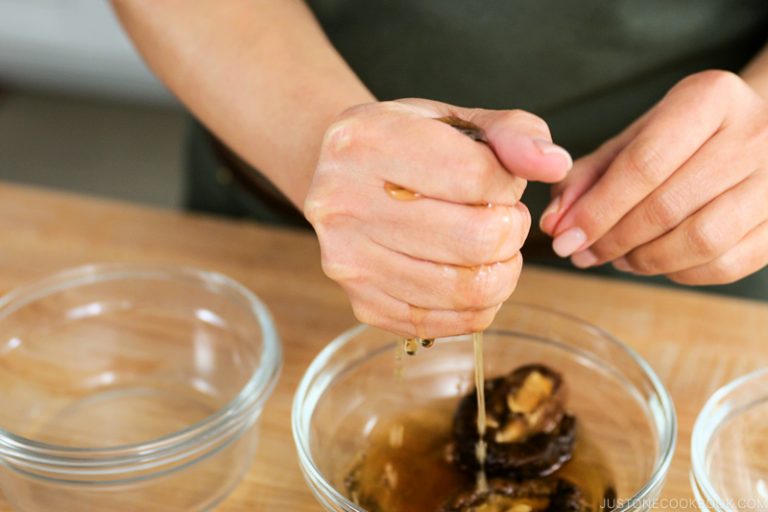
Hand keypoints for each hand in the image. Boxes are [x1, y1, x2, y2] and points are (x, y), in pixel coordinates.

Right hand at [305, 99, 571, 337]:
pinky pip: (448, 322)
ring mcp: (349, 262)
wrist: (338, 178)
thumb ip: (512, 132)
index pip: (474, 176)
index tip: (499, 180)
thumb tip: (555, 164)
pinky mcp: (362, 304)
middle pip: (475, 239)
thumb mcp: (454, 120)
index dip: (508, 183)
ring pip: (467, 289)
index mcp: (365, 142)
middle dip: (510, 229)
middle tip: (503, 217)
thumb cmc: (405, 146)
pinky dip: (480, 304)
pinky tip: (473, 274)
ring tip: (492, 245)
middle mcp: (343, 204)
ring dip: (502, 269)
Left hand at [540, 70, 767, 284]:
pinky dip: (680, 272)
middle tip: (581, 252)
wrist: (754, 133)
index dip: (597, 209)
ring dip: (645, 260)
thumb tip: (554, 222)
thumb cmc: (681, 138)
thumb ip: (587, 176)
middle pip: (668, 205)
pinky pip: (727, 263)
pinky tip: (654, 261)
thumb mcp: (633, 139)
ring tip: (616, 257)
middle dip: (612, 239)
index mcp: (709, 98)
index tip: (563, 237)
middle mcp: (754, 133)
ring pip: (702, 240)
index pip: (643, 164)